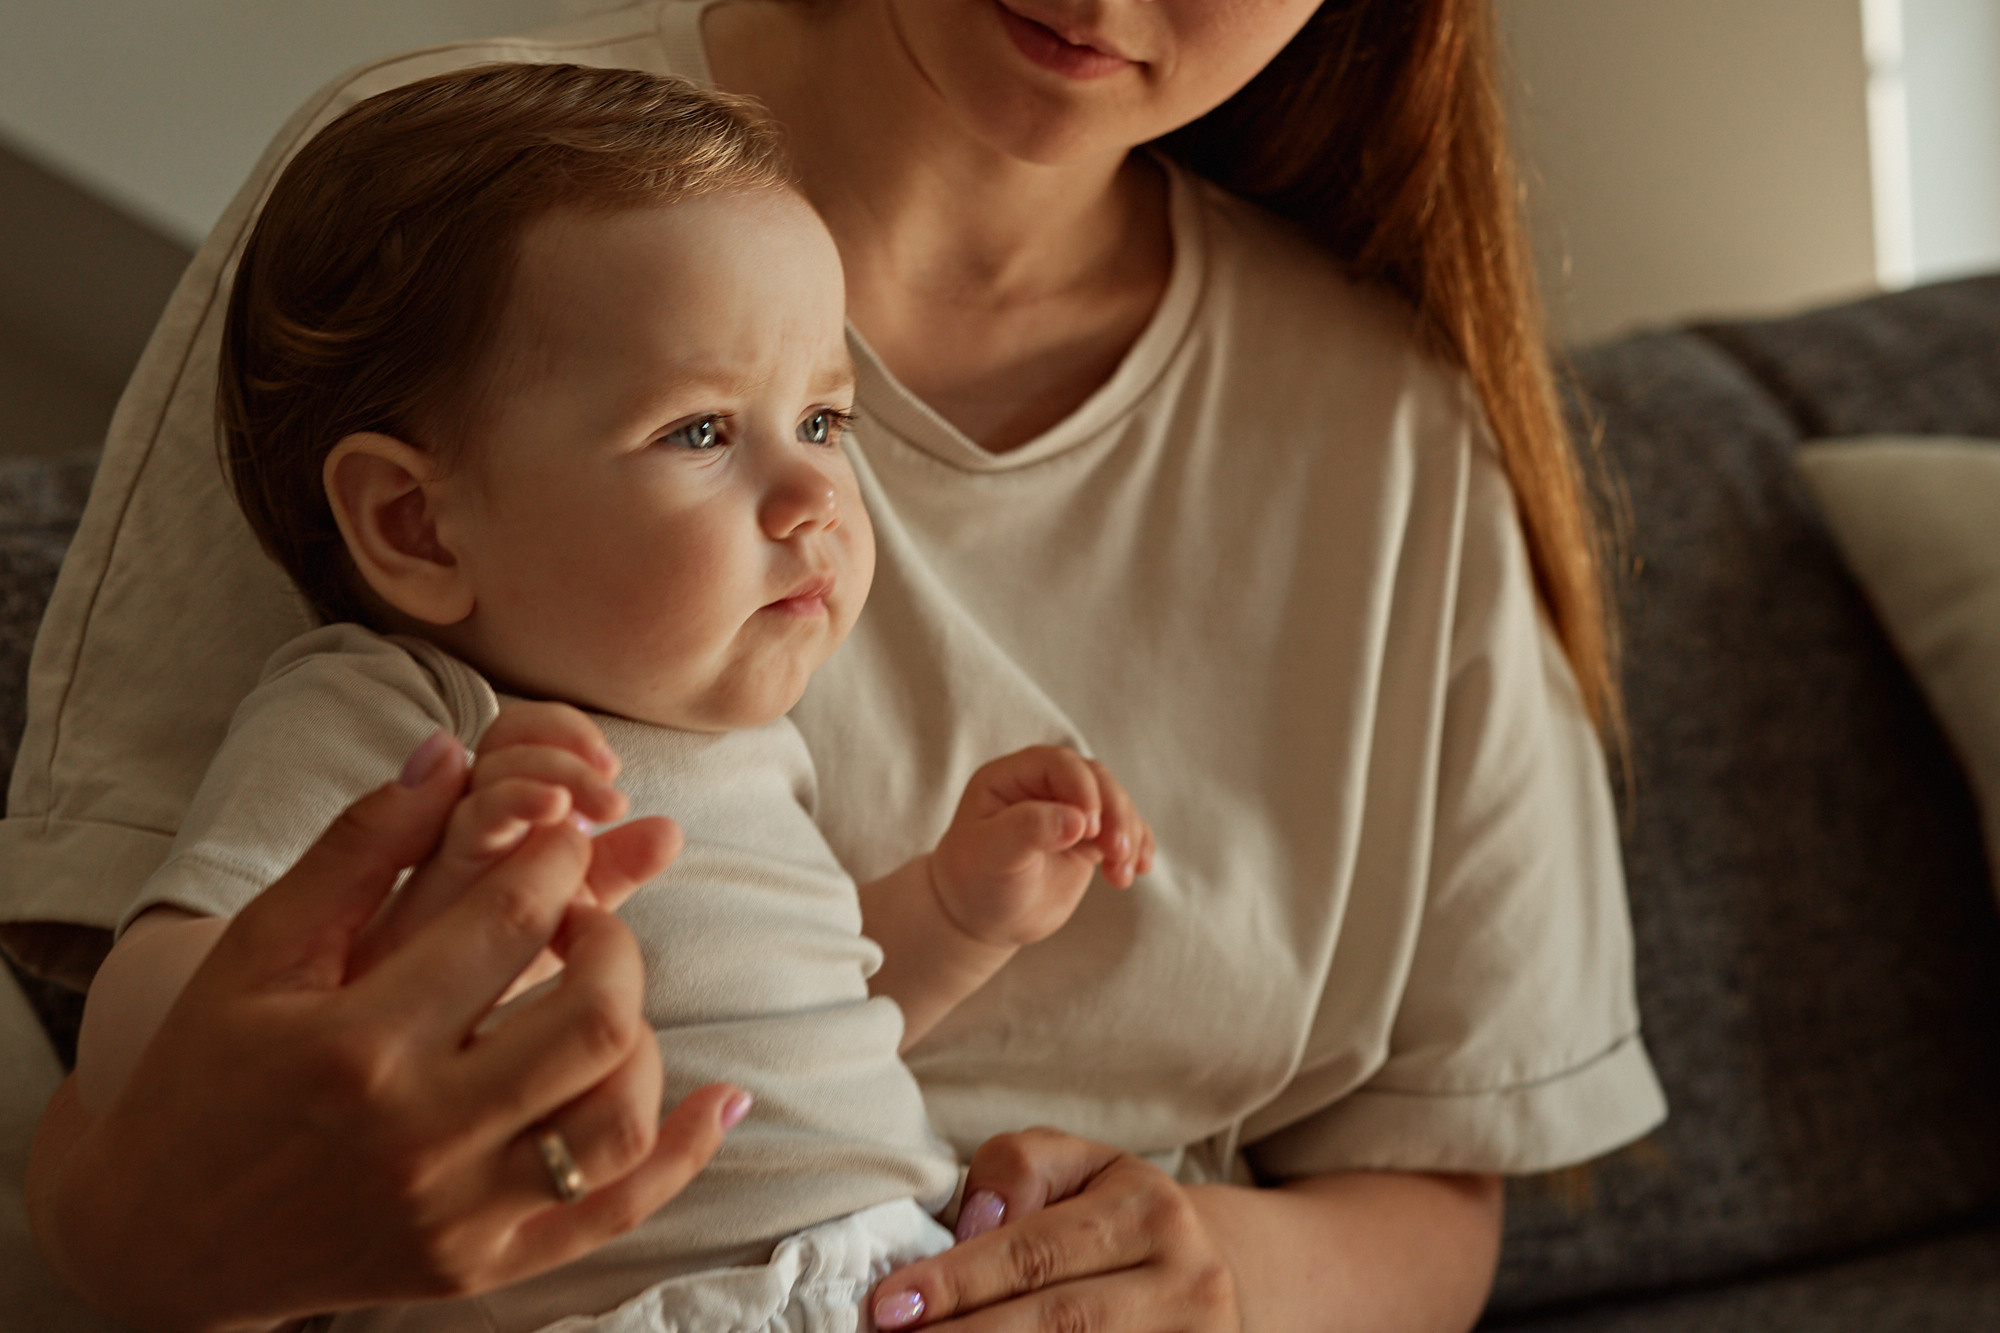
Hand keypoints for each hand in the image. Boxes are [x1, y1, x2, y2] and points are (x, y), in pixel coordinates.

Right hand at [29, 738, 741, 1332]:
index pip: (512, 919)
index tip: (558, 832)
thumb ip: (357, 847)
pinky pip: (618, 1208)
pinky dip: (685, 1151)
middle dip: (613, 935)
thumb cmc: (209, 1073)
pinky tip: (720, 1096)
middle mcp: (416, 1136)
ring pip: (618, 1111)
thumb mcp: (259, 951)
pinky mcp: (483, 1267)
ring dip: (639, 1028)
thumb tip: (447, 749)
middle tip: (585, 909)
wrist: (161, 1239)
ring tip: (602, 987)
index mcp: (355, 1044)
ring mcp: (457, 1214)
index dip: (558, 852)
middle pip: (593, 1012)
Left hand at [868, 1129, 1238, 1331]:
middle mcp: (1189, 1280)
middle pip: (1059, 1322)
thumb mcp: (1074, 1166)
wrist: (1195, 1273)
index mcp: (1153, 1211)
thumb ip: (1019, 1169)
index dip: (957, 1282)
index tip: (888, 1305)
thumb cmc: (1110, 1214)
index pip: (1037, 1252)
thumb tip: (979, 1223)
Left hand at [930, 746, 1154, 946]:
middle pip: (1095, 778)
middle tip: (1117, 851)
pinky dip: (1137, 846)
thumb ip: (1029, 830)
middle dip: (1114, 811)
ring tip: (1122, 871)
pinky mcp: (1087, 837)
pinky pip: (1123, 829)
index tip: (1090, 827)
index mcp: (1010, 778)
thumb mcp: (993, 854)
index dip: (1081, 788)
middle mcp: (1042, 787)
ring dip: (1128, 833)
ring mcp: (1067, 810)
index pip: (1057, 763)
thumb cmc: (976, 882)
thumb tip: (1079, 820)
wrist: (982, 919)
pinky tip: (1139, 869)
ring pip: (1115, 802)